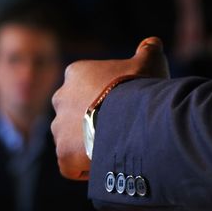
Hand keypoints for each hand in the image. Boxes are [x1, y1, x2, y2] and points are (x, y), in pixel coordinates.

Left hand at [51, 37, 168, 179]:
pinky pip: (71, 165)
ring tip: (113, 149)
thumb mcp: (149, 62)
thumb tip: (152, 42)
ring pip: (70, 139)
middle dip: (90, 120)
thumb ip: (148, 50)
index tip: (122, 105)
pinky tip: (106, 164)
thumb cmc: (140, 87)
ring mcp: (58, 129)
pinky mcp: (63, 156)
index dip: (104, 96)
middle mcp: (60, 99)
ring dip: (87, 145)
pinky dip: (85, 168)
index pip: (85, 85)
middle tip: (117, 128)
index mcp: (76, 74)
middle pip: (73, 112)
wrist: (133, 119)